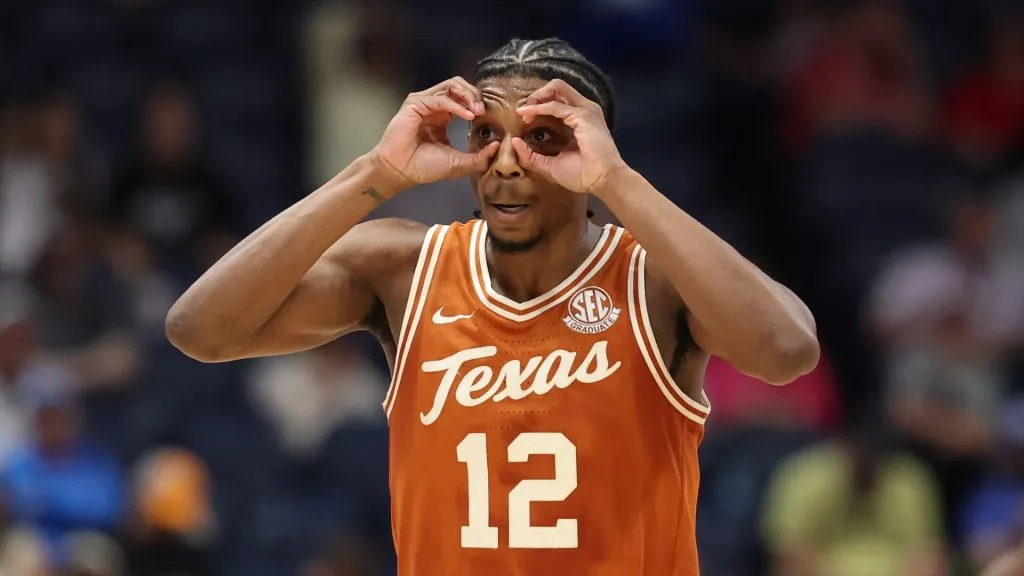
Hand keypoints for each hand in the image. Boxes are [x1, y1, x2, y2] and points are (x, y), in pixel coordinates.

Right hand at [372, 77, 499, 189]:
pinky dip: (456, 106)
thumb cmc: (424, 167)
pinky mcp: (415, 104)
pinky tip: (467, 115)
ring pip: (451, 85)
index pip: (464, 98)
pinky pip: (440, 98)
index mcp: (443, 116)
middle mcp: (434, 106)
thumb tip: (498, 146)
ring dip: (468, 95)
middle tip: (484, 110)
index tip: (488, 116)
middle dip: (475, 95)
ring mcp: (424, 103)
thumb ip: (479, 157)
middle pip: (459, 86)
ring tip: (477, 110)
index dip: (477, 102)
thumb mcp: (459, 163)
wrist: (401, 171)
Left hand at [512, 79, 626, 193]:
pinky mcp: (582, 116)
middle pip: (557, 88)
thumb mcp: (550, 165)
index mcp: (579, 119)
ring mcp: (585, 111)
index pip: (558, 100)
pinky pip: (555, 106)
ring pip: (557, 88)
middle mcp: (583, 110)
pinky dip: (539, 108)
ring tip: (524, 111)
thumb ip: (531, 155)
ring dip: (537, 97)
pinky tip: (527, 114)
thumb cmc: (582, 175)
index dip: (539, 105)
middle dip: (537, 95)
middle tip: (523, 111)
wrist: (602, 181)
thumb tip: (514, 141)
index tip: (525, 119)